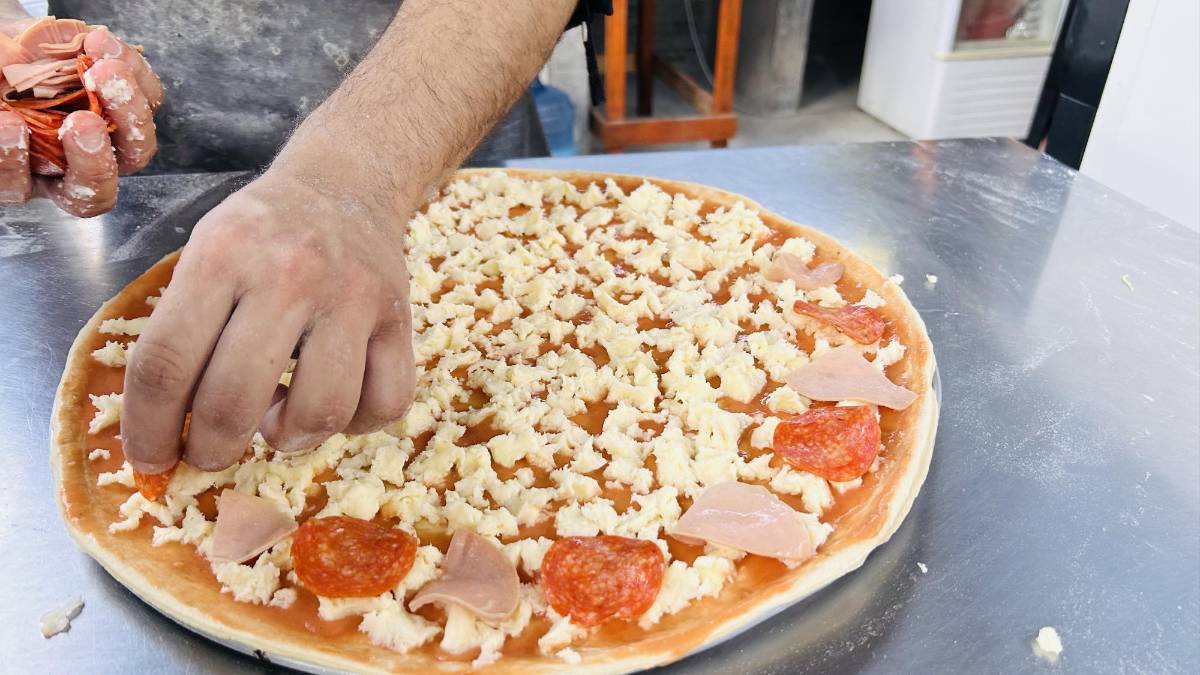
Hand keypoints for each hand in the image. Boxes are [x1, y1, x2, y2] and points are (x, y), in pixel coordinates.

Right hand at [0, 27, 162, 215]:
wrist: (20, 46)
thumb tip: (5, 74)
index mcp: (24, 169)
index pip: (20, 184)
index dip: (13, 160)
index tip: (11, 124)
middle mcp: (72, 167)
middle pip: (96, 186)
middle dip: (92, 157)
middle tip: (81, 120)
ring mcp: (111, 141)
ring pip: (136, 147)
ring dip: (126, 110)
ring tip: (105, 71)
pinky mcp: (134, 108)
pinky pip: (148, 97)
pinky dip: (133, 71)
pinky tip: (103, 45)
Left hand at [121, 172, 416, 472]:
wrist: (347, 183)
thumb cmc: (263, 232)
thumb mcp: (205, 253)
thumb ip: (182, 329)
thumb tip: (169, 429)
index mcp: (222, 256)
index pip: (166, 364)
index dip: (149, 428)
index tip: (153, 458)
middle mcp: (289, 275)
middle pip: (234, 400)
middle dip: (212, 450)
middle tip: (209, 454)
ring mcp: (352, 299)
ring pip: (321, 412)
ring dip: (290, 438)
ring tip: (278, 419)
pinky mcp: (399, 318)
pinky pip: (386, 403)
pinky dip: (357, 424)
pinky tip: (334, 403)